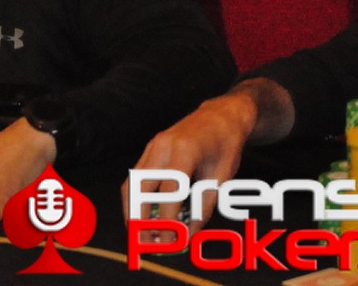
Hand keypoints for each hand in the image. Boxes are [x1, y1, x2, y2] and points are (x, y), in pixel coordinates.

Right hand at [120, 89, 258, 236]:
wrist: (221, 116)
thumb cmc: (225, 146)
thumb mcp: (221, 177)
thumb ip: (204, 206)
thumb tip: (189, 233)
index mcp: (185, 151)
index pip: (170, 192)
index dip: (169, 219)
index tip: (171, 240)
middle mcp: (163, 146)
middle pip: (140, 186)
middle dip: (138, 216)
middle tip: (144, 241)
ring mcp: (153, 145)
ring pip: (132, 181)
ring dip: (132, 208)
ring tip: (138, 231)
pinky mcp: (150, 148)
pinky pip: (136, 175)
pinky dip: (135, 197)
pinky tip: (141, 213)